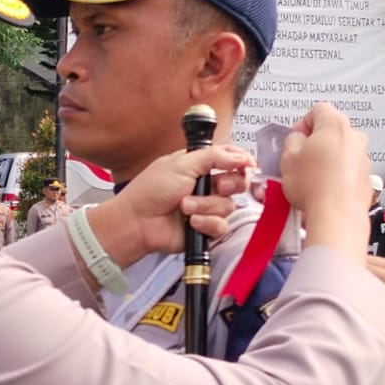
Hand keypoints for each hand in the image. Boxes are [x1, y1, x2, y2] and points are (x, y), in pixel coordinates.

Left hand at [87, 145, 253, 265]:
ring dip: (206, 205)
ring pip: (228, 206)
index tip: (246, 165)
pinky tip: (191, 222)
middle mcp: (205, 185)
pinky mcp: (205, 228)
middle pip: (237, 183)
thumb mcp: (182, 164)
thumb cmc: (149, 192)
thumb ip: (214, 156)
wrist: (138, 222)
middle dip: (228, 184)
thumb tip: (239, 156)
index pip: (231, 160)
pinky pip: (221, 226)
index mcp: (200, 165)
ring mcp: (206, 207)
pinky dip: (206, 223)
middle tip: (216, 185)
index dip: (242, 162)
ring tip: (184, 206)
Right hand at [279, 104, 370, 255]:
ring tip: (309, 178)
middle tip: (299, 159)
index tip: (294, 138)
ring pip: (340, 151)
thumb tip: (295, 140)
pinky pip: (347, 170)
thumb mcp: (287, 157)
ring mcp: (363, 158)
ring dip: (326, 160)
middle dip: (314, 142)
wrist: (336, 216)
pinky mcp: (365, 178)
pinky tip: (322, 189)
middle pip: (330, 131)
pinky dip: (336, 175)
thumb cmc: (315, 188)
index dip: (301, 124)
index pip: (317, 110)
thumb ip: (291, 139)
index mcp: (335, 124)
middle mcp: (354, 137)